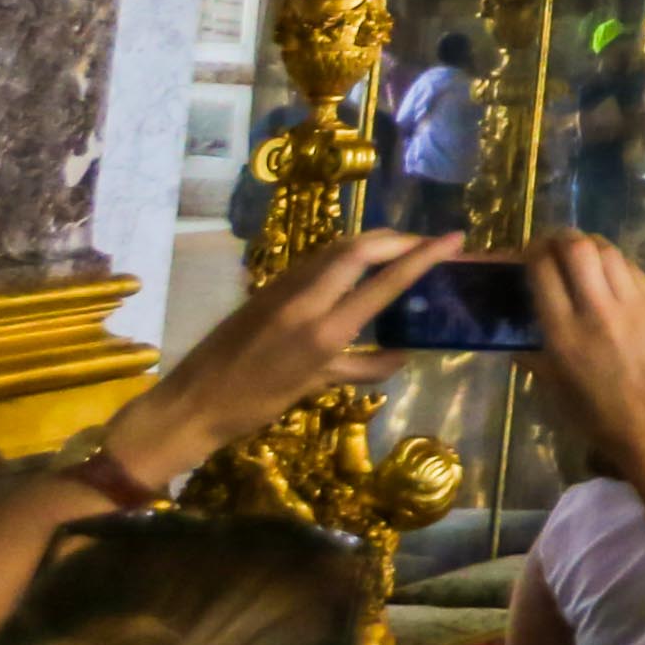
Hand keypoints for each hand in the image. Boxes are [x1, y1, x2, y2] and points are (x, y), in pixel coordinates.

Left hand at [105, 228, 452, 489]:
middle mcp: (306, 300)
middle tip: (427, 243)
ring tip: (397, 250)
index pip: (384, 282)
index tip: (454, 239)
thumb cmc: (254, 405)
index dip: (423, 256)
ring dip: (371, 242)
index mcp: (324, 331)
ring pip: (335, 249)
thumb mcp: (313, 388)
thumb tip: (404, 355)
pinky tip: (354, 268)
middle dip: (399, 239)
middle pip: (360, 247)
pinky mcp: (266, 288)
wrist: (190, 403)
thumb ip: (361, 367)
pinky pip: (315, 262)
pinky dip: (344, 256)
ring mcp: (283, 289)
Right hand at [529, 235, 644, 475]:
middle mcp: (600, 310)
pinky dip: (617, 265)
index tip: (526, 253)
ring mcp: (637, 303)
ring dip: (590, 246)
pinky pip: (636, 271)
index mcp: (564, 334)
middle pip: (578, 247)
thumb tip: (516, 334)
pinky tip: (611, 277)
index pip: (543, 270)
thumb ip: (533, 355)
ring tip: (580, 255)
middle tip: (551, 244)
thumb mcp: (555, 390)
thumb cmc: (602, 419)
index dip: (531, 252)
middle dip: (559, 237)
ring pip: (610, 251)